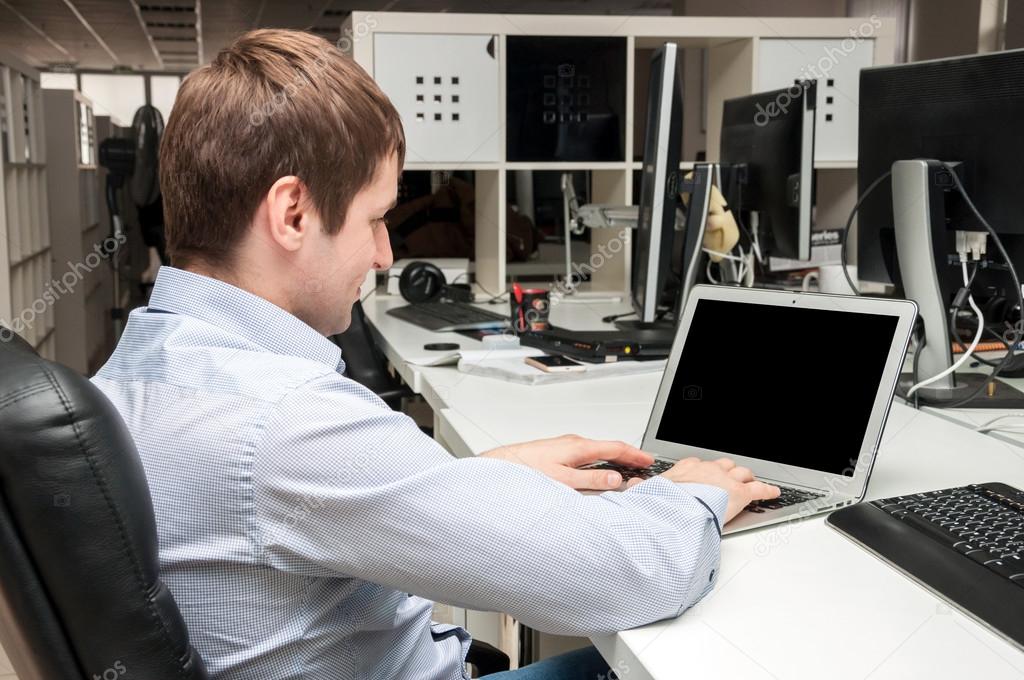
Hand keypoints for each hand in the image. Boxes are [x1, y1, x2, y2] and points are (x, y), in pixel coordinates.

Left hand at [481, 434, 652, 490]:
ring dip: (613, 460)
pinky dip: (599, 462)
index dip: (635, 455)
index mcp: (579, 447)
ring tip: (626, 471)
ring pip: (597, 452)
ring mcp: (567, 446)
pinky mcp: (559, 452)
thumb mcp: (563, 480)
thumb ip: (591, 481)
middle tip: (642, 466)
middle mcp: (574, 442)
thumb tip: (615, 480)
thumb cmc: (528, 470)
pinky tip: (599, 472)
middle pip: (609, 448)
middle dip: (627, 457)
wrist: (504, 465)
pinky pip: (586, 456)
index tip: (648, 460)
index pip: (615, 448)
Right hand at [650, 457, 779, 522]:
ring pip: (741, 473)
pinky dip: (767, 490)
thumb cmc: (662, 504)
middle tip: (730, 475)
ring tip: (752, 480)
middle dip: (727, 470)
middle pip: (722, 465)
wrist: (676, 511)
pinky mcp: (740, 493)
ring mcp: (725, 480)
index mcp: (684, 470)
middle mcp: (706, 470)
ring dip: (747, 477)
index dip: (701, 469)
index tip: (701, 473)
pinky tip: (774, 492)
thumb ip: (638, 490)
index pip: (696, 464)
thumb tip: (627, 487)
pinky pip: (759, 489)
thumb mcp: (644, 494)